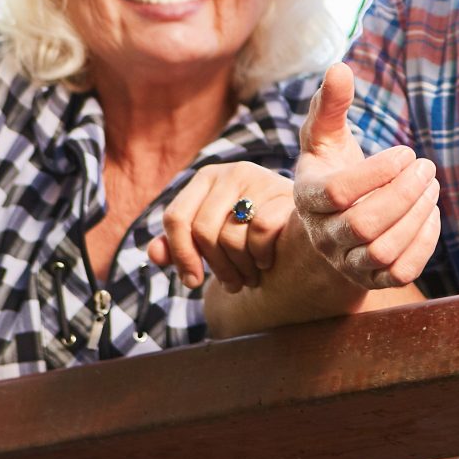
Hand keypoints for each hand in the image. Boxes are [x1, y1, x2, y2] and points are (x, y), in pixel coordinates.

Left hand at [147, 161, 288, 290]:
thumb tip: (154, 255)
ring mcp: (260, 179)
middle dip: (214, 267)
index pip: (175, 218)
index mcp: (206, 178)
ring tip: (247, 279)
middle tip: (230, 285)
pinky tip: (265, 262)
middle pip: (202, 231)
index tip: (192, 282)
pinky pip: (261, 232)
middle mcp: (231, 172)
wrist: (304, 223)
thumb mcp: (212, 235)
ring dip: (238, 269)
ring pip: (230, 236)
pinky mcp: (285, 193)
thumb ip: (179, 244)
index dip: (180, 255)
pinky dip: (260, 256)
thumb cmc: (250, 230)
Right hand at [291, 64, 443, 290]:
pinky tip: (431, 213)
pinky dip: (423, 243)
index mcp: (307, 198)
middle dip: (403, 194)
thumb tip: (340, 67)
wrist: (332, 221)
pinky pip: (399, 272)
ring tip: (431, 185)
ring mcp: (346, 262)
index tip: (406, 151)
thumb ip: (330, 104)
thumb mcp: (325, 136)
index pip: (339, 194)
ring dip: (416, 215)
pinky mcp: (372, 280)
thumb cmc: (331, 168)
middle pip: (364, 225)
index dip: (378, 172)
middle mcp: (323, 236)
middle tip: (427, 167)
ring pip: (383, 251)